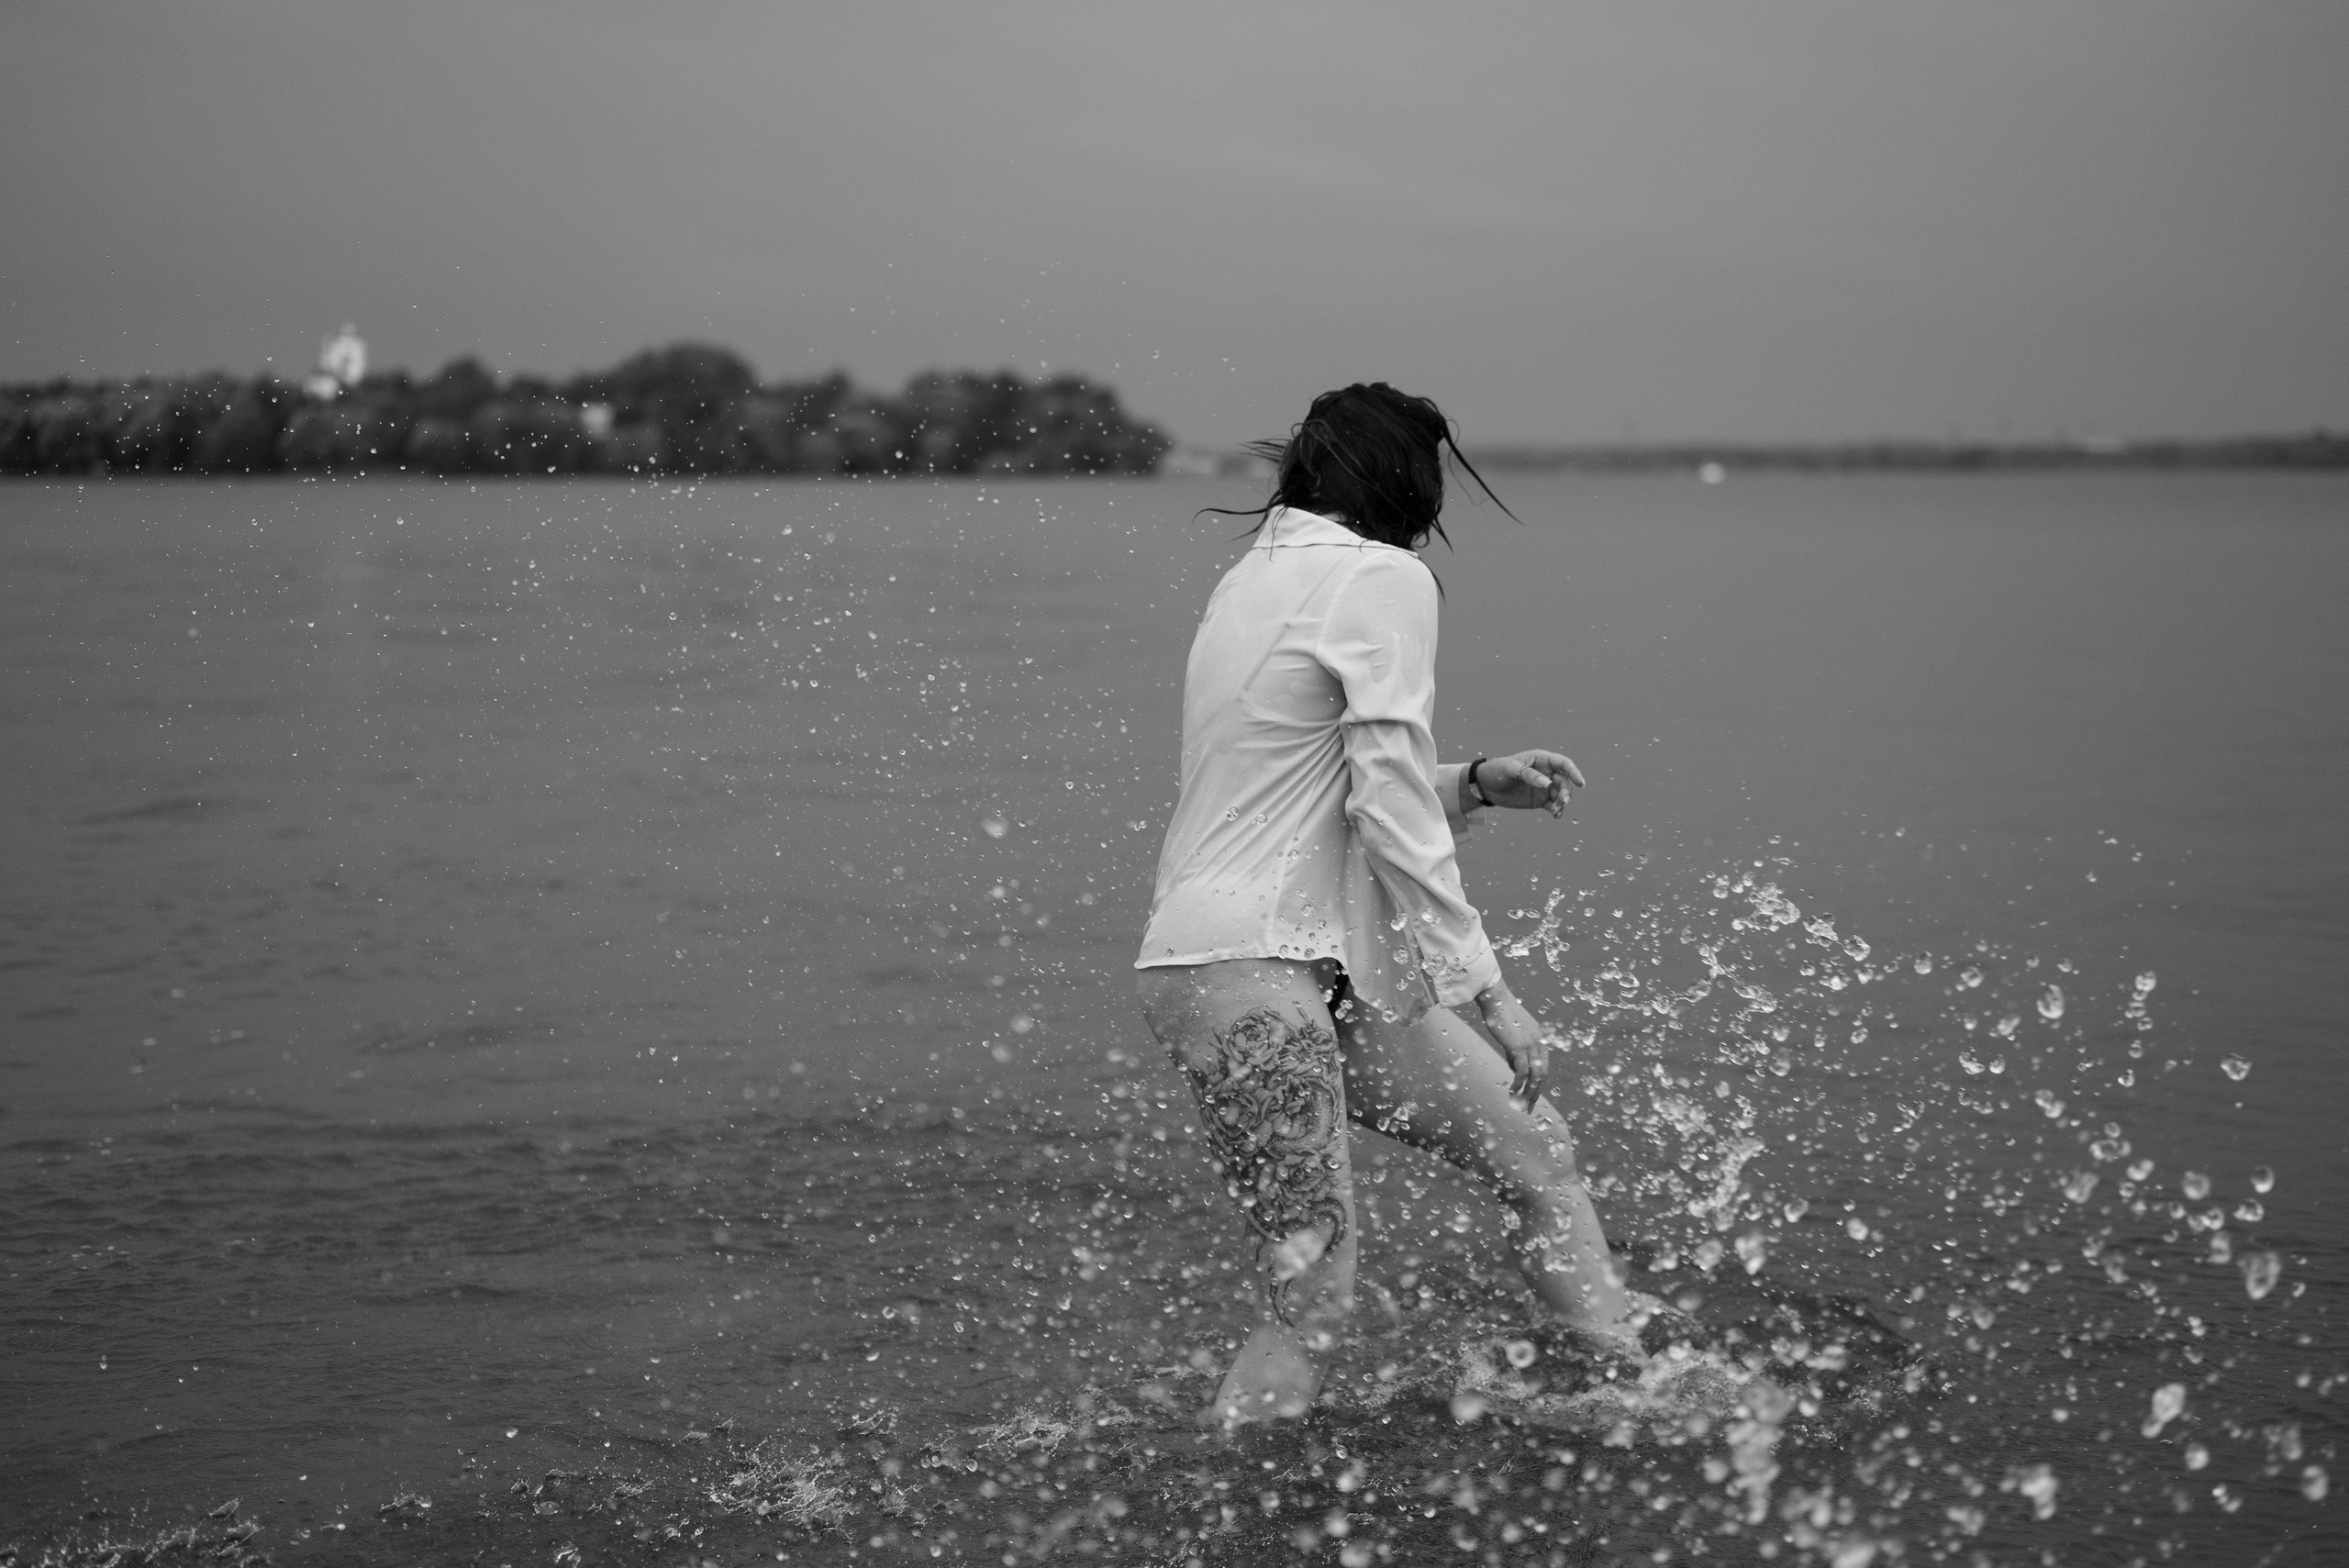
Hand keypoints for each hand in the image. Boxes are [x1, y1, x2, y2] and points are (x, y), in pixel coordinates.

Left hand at [1472, 750, 1585, 818]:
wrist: (1485, 786)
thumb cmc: (1497, 771)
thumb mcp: (1510, 769)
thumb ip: (1529, 775)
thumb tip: (1547, 784)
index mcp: (1541, 759)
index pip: (1563, 764)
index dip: (1573, 772)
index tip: (1580, 783)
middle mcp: (1546, 772)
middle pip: (1564, 781)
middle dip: (1566, 792)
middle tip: (1561, 802)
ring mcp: (1544, 787)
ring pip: (1561, 794)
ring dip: (1562, 802)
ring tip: (1556, 810)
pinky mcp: (1540, 799)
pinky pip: (1553, 805)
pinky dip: (1557, 810)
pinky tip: (1556, 815)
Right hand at [1474, 982, 1548, 1111]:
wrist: (1495, 997)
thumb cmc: (1499, 1012)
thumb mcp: (1511, 1033)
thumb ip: (1515, 1050)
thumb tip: (1514, 1067)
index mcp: (1539, 1038)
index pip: (1544, 1065)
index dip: (1538, 1083)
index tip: (1531, 1095)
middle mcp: (1539, 1042)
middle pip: (1543, 1074)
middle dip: (1536, 1093)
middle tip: (1528, 1108)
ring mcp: (1530, 1044)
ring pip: (1535, 1075)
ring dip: (1528, 1093)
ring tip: (1520, 1105)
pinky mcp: (1518, 1046)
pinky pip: (1521, 1071)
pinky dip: (1518, 1084)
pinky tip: (1512, 1091)